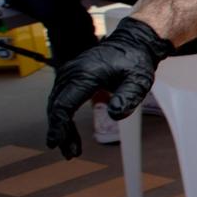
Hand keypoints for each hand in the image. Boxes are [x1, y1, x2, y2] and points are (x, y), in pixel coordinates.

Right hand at [46, 17, 175, 158]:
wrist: (133, 43)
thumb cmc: (136, 61)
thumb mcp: (139, 80)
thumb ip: (128, 97)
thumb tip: (114, 114)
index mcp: (84, 74)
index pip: (63, 104)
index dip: (59, 126)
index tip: (57, 142)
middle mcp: (71, 73)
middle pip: (56, 107)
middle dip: (60, 132)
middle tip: (69, 153)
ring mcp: (68, 74)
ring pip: (56, 105)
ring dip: (61, 127)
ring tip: (70, 149)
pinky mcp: (71, 77)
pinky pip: (61, 99)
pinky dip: (63, 117)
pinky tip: (69, 133)